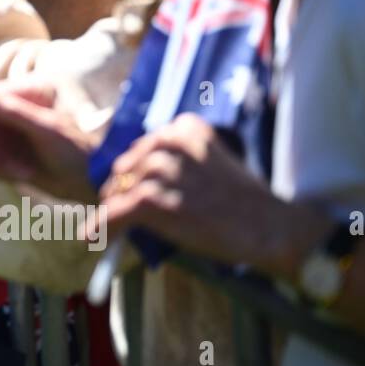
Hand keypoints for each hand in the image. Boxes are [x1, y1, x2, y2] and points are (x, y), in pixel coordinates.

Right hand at [0, 81, 96, 203]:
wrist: (92, 182)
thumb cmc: (75, 149)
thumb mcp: (43, 129)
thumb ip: (11, 110)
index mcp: (29, 93)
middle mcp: (18, 110)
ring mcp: (14, 133)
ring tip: (19, 173)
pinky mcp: (12, 154)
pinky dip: (3, 171)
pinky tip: (25, 175)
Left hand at [87, 113, 299, 271]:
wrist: (270, 227)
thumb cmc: (245, 201)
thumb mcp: (211, 164)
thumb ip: (178, 163)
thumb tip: (134, 181)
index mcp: (184, 128)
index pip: (144, 147)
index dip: (136, 170)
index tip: (132, 186)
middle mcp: (168, 142)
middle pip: (126, 166)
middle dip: (123, 188)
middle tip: (124, 209)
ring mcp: (159, 171)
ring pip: (119, 190)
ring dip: (115, 209)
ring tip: (115, 226)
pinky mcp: (152, 200)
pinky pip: (113, 213)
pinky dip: (101, 227)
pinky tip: (93, 237)